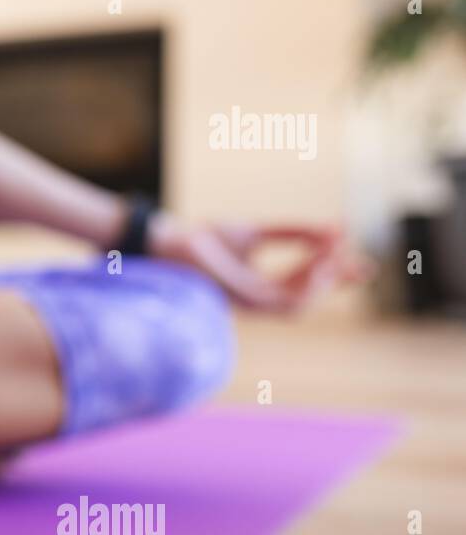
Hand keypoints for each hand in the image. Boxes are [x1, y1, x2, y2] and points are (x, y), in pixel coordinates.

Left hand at [147, 215, 369, 311]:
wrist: (169, 240)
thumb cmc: (206, 239)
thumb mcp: (257, 232)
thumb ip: (293, 233)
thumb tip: (333, 229)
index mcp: (261, 286)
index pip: (306, 285)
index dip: (336, 277)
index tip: (365, 265)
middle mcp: (256, 299)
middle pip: (306, 297)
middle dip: (335, 281)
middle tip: (360, 263)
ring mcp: (247, 302)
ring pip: (296, 305)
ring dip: (322, 284)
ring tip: (338, 260)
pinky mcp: (239, 297)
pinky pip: (279, 301)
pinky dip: (303, 286)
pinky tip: (318, 267)